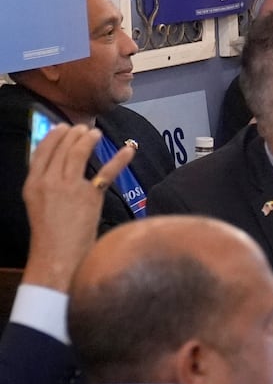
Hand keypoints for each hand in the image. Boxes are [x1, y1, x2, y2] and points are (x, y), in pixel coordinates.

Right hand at [22, 125, 136, 290]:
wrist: (57, 256)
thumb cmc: (50, 234)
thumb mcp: (38, 204)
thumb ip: (46, 184)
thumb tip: (58, 167)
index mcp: (32, 183)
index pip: (42, 151)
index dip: (53, 136)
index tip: (62, 127)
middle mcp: (49, 181)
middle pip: (62, 149)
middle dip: (74, 135)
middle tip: (83, 129)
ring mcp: (69, 187)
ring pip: (79, 154)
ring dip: (89, 140)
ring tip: (96, 134)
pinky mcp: (90, 196)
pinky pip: (107, 172)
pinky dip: (120, 159)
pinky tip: (129, 149)